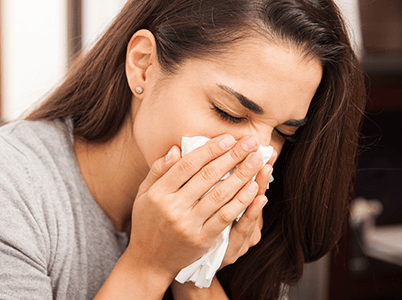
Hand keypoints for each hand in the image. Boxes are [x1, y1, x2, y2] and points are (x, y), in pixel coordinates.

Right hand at [123, 135, 266, 279]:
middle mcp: (172, 207)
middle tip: (251, 143)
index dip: (210, 149)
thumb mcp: (144, 195)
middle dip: (232, 156)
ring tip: (257, 160)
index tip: (229, 138)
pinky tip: (253, 188)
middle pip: (207, 176)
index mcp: (158, 193)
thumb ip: (159, 170)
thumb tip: (176, 148)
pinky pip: (225, 217)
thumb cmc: (147, 223)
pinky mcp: (201, 239)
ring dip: (242, 175)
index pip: (188, 164)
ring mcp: (187, 224)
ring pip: (220, 194)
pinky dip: (241, 201)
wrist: (148, 262)